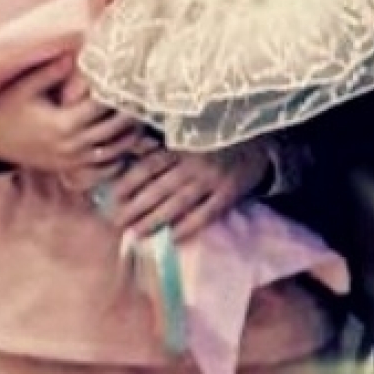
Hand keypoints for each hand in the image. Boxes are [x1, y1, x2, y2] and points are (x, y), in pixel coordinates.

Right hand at [0, 57, 139, 171]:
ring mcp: (75, 160)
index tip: (130, 78)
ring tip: (142, 114)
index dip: (118, 92)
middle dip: (132, 112)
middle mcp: (73, 145)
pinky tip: (129, 139)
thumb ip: (51, 72)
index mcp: (63, 124)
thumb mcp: (25, 88)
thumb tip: (74, 55)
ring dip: (132, 133)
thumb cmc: (8, 110)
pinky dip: (121, 155)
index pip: (102, 107)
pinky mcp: (74, 169)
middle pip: (116, 129)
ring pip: (117, 149)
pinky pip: (107, 167)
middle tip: (146, 95)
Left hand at [108, 141, 270, 240]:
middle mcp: (194, 162)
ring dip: (155, 221)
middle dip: (136, 207)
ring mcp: (212, 179)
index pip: (149, 166)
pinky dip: (188, 227)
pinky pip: (205, 214)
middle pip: (159, 188)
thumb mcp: (189, 133)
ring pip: (178, 204)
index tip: (112, 197)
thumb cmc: (218, 138)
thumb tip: (130, 151)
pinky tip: (172, 239)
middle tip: (118, 222)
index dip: (128, 182)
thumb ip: (163, 144)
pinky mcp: (229, 193)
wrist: (260, 141)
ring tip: (136, 234)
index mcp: (182, 145)